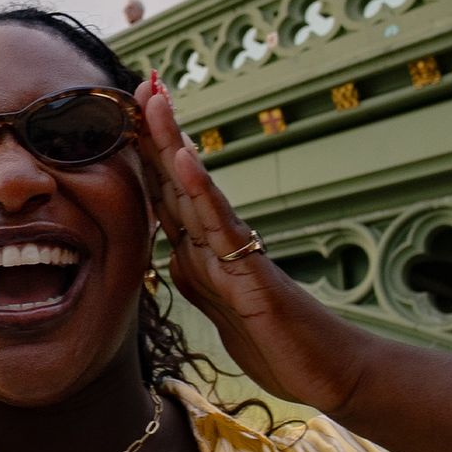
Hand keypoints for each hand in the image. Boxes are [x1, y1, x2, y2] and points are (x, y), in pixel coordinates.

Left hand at [132, 78, 373, 414]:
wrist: (324, 369)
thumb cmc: (275, 339)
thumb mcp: (218, 307)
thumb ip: (196, 275)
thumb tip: (172, 250)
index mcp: (206, 249)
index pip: (168, 194)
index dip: (146, 155)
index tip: (127, 113)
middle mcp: (220, 240)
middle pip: (179, 178)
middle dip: (157, 132)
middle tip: (143, 81)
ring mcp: (236, 251)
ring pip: (196, 189)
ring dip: (172, 143)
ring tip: (155, 100)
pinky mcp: (251, 271)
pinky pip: (222, 226)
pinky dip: (201, 191)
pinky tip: (183, 160)